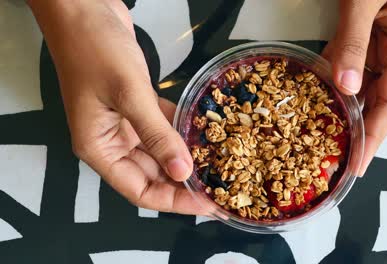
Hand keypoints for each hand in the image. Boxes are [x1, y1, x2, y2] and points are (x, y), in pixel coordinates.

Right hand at [28, 0, 200, 213]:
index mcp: (99, 148)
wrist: (84, 8)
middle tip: (221, 186)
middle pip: (152, 175)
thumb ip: (157, 135)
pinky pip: (162, 126)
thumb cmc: (95, 49)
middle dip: (184, 182)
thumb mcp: (129, 94)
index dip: (173, 201)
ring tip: (219, 165)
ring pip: (160, 151)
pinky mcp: (137, 104)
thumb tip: (182, 173)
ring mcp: (125, 122)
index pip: (139, 190)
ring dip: (186, 157)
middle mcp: (112, 141)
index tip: (206, 203)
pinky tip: (205, 134)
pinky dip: (181, 130)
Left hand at [322, 0, 386, 175]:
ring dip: (341, 115)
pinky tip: (314, 107)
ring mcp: (375, 50)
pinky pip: (344, 72)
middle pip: (376, 103)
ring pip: (358, 91)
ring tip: (322, 143)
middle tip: (335, 163)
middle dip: (357, 133)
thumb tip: (344, 88)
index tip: (357, 163)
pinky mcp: (357, 44)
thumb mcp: (365, 1)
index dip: (374, 135)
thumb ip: (353, 41)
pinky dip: (329, 90)